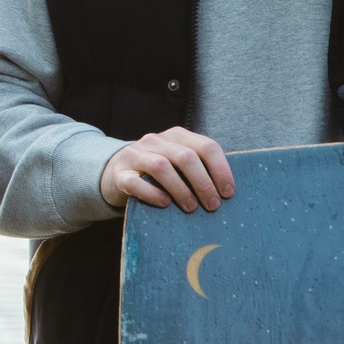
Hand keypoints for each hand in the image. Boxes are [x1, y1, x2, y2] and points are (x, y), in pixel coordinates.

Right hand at [99, 127, 235, 212]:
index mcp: (176, 136)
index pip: (206, 146)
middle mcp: (155, 141)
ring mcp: (135, 156)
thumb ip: (198, 167)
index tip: (228, 193)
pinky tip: (165, 204)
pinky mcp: (120, 174)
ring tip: (191, 207)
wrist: (115, 173)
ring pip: (161, 166)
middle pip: (185, 157)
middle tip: (212, 205)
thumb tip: (226, 192)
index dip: (220, 170)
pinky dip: (153, 194)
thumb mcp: (178, 162)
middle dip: (203, 183)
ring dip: (181, 190)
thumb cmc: (157, 173)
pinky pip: (136, 183)